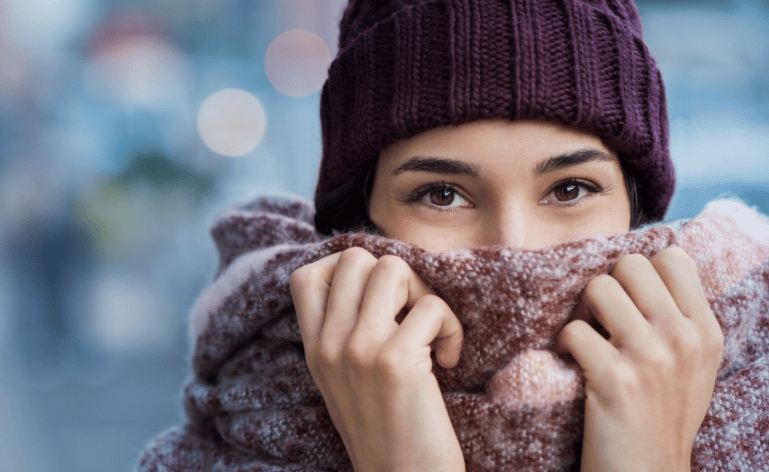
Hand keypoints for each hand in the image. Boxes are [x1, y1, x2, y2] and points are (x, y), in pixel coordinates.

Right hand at [290, 247, 464, 471]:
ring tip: (431, 332)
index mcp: (315, 350)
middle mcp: (329, 345)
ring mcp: (359, 350)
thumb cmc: (385, 432)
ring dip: (424, 293)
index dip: (346, 270)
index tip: (378, 299)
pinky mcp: (395, 361)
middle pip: (356, 258)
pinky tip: (449, 361)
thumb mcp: (344, 382)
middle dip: (395, 276)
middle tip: (411, 314)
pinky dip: (452, 328)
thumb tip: (376, 280)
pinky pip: (432, 306)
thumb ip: (345, 336)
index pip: (306, 277)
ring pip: (393, 268)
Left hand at [557, 247, 723, 471]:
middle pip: (629, 265)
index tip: (629, 301)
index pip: (672, 257)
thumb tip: (644, 270)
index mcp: (705, 331)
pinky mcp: (615, 379)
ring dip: (582, 312)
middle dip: (607, 287)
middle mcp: (682, 338)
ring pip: (598, 288)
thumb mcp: (693, 365)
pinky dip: (563, 344)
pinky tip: (571, 364)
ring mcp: (650, 357)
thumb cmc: (661, 416)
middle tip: (600, 320)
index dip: (640, 272)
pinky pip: (574, 330)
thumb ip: (678, 319)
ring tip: (586, 340)